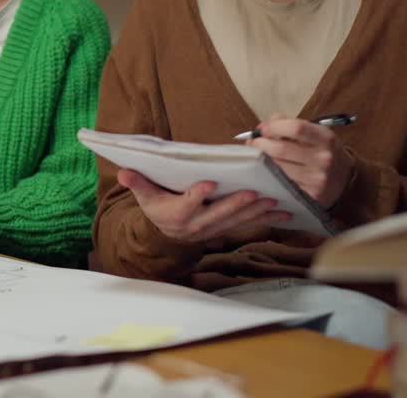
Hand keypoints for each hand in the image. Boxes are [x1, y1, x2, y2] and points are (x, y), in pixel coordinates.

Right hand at [117, 170, 290, 242]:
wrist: (167, 234)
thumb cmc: (157, 207)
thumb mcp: (144, 196)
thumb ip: (137, 183)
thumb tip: (122, 171)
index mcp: (177, 214)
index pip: (187, 204)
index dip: (197, 195)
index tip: (209, 183)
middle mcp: (197, 225)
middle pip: (219, 215)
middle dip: (237, 204)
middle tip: (254, 193)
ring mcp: (214, 229)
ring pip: (237, 221)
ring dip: (257, 213)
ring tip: (275, 202)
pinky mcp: (226, 229)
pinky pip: (247, 225)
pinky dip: (265, 219)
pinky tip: (283, 213)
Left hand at [249, 114, 355, 207]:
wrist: (346, 181)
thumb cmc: (324, 152)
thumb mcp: (316, 133)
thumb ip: (291, 124)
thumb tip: (264, 125)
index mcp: (326, 138)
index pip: (296, 128)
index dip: (273, 127)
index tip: (262, 129)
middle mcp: (324, 158)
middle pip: (281, 149)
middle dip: (260, 144)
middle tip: (252, 143)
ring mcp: (317, 179)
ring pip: (278, 168)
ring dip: (260, 161)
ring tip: (256, 156)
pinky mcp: (310, 196)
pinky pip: (282, 184)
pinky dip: (269, 176)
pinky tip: (265, 172)